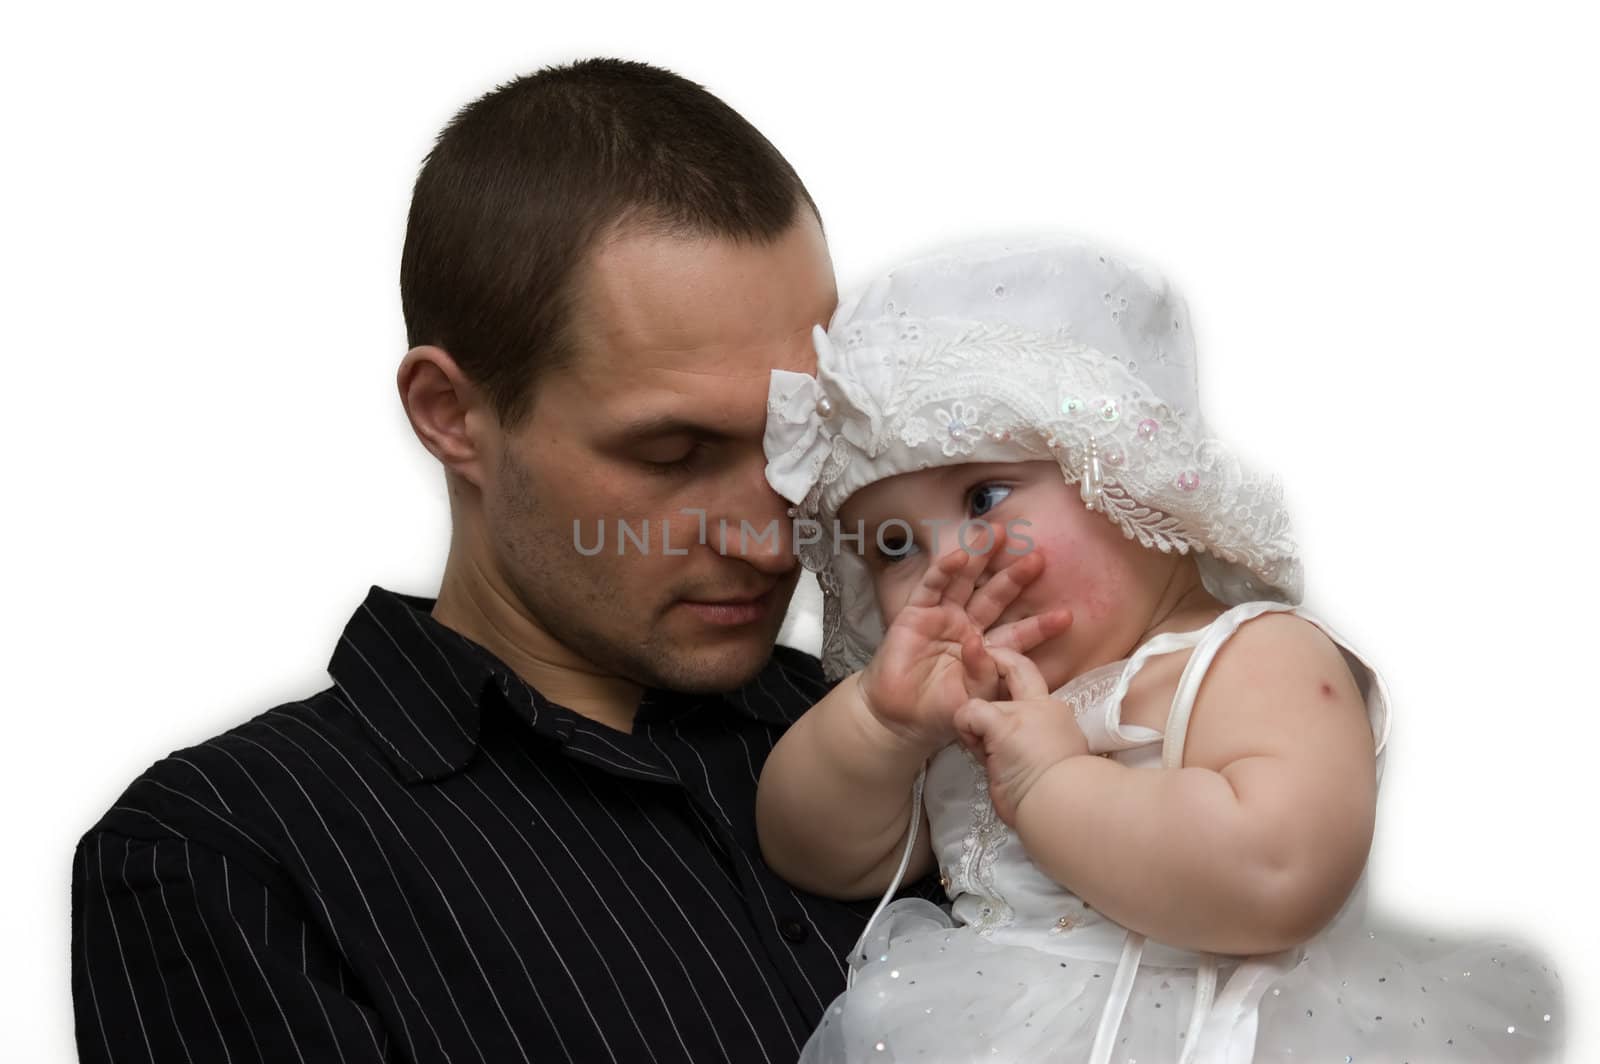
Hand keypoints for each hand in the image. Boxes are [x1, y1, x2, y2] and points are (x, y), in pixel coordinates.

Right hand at [858, 524, 1071, 752]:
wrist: (899, 717)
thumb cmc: (940, 710)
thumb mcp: (972, 698)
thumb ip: (982, 674)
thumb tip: (979, 644)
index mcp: (987, 649)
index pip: (1018, 633)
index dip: (1040, 625)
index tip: (1067, 616)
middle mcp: (967, 626)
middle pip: (995, 596)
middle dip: (1016, 577)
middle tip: (1038, 557)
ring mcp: (942, 616)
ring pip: (965, 581)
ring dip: (981, 557)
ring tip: (999, 533)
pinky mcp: (916, 612)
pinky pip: (933, 586)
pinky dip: (944, 570)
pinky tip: (959, 555)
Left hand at [954, 646, 1091, 824]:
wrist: (1067, 806)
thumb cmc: (1064, 798)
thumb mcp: (1058, 764)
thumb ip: (1038, 750)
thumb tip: (1019, 763)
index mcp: (1058, 718)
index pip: (1033, 684)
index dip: (1014, 678)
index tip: (1001, 693)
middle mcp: (1043, 707)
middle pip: (1017, 669)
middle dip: (998, 661)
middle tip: (983, 686)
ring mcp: (1022, 712)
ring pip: (984, 703)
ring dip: (977, 731)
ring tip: (990, 760)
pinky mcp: (1002, 724)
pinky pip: (969, 713)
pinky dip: (965, 729)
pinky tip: (976, 751)